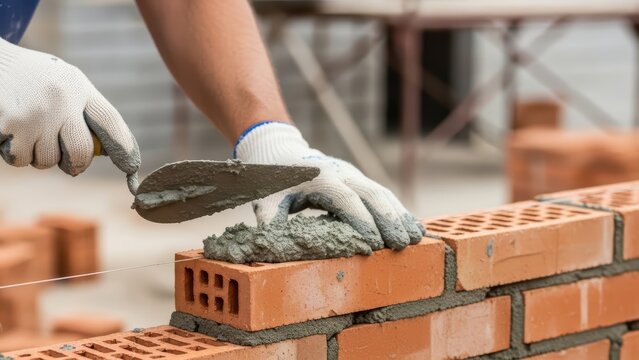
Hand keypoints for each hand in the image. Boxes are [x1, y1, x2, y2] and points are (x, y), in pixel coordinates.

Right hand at [0, 38, 139, 175]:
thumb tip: (106, 151)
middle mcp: (62, 100)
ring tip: (28, 133)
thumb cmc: (32, 79)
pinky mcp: (13, 125)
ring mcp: (37, 114)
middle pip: (81, 152)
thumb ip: (84, 111)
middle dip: (76, 164)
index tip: (131, 166)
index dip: (124, 146)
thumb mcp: (65, 83)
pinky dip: (15, 154)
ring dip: (38, 156)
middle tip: (70, 165)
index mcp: (78, 87)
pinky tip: (10, 133)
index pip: (109, 120)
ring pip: (47, 161)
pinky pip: (21, 159)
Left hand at [235, 122, 424, 249]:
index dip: (361, 221)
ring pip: (382, 193)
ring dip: (399, 215)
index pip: (345, 200)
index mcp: (320, 177)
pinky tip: (412, 226)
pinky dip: (398, 210)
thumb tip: (272, 250)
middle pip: (372, 194)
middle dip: (389, 220)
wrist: (279, 151)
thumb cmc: (273, 179)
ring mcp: (353, 174)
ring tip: (416, 238)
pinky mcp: (358, 179)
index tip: (373, 244)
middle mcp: (341, 172)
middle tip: (402, 245)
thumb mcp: (264, 200)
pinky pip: (382, 194)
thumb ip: (269, 223)